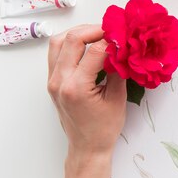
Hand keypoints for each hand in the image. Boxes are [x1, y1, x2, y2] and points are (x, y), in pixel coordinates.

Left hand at [47, 24, 126, 159]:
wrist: (87, 147)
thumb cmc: (104, 128)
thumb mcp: (117, 98)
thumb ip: (117, 70)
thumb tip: (122, 47)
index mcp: (76, 87)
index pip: (95, 51)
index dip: (112, 40)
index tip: (124, 36)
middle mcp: (60, 81)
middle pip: (72, 39)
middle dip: (94, 29)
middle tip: (112, 30)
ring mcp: (52, 80)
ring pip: (58, 42)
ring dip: (78, 33)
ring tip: (98, 34)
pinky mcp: (52, 81)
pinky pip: (56, 53)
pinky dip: (70, 43)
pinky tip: (87, 45)